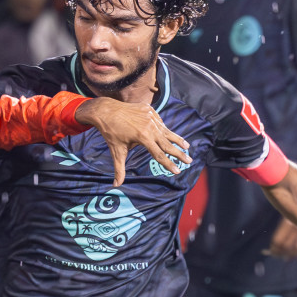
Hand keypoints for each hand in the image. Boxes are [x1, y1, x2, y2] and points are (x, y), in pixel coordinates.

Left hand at [72, 96, 189, 185]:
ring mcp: (151, 117)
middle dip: (179, 153)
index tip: (177, 171)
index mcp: (143, 138)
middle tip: (189, 160)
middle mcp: (150, 127)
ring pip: (166, 131)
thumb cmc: (110, 132)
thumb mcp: (116, 151)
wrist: (106, 110)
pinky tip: (170, 135)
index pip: (159, 154)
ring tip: (187, 146)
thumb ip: (119, 169)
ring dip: (177, 139)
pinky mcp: (150, 110)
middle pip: (167, 143)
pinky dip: (164, 129)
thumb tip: (116, 185)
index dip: (169, 164)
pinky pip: (159, 122)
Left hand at [267, 217, 296, 262]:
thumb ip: (281, 232)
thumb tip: (268, 250)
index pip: (277, 241)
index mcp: (287, 221)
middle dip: (282, 253)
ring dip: (292, 255)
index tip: (273, 254)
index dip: (274, 250)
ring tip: (287, 258)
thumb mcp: (289, 216)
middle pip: (286, 246)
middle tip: (281, 257)